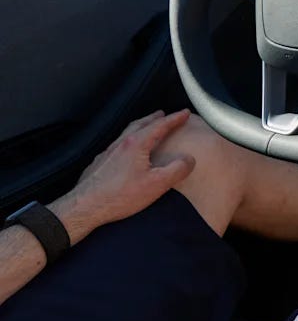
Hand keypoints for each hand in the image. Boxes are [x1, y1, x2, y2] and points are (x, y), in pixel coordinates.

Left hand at [61, 110, 195, 236]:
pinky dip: (128, 139)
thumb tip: (189, 159)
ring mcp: (108, 152)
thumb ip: (177, 169)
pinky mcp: (99, 163)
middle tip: (164, 114)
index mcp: (136, 144)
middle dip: (155, 118)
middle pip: (141, 124)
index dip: (174, 119)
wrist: (85, 207)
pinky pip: (118, 144)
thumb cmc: (121, 195)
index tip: (184, 113)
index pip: (160, 126)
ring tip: (147, 127)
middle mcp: (121, 143)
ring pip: (127, 132)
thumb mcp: (157, 184)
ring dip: (140, 126)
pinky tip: (128, 149)